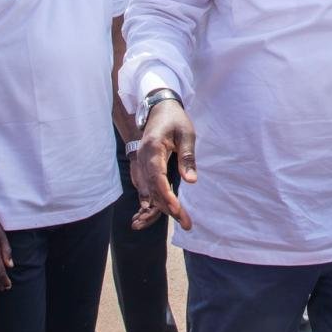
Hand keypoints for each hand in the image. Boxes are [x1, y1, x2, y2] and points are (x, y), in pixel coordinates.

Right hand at [133, 97, 196, 230]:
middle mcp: (142, 158)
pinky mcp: (143, 166)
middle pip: (152, 188)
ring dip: (161, 207)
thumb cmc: (175, 120)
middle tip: (186, 223)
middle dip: (167, 207)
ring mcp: (140, 163)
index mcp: (153, 148)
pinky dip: (152, 200)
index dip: (165, 195)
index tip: (177, 209)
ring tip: (180, 220)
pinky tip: (160, 212)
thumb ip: (187, 157)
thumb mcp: (186, 134)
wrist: (159, 108)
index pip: (157, 176)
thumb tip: (191, 181)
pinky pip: (145, 187)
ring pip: (147, 190)